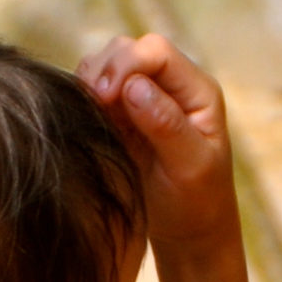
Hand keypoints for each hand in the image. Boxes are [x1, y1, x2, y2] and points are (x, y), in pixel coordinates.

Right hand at [79, 33, 239, 263]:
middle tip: (92, 104)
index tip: (105, 96)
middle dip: (105, 69)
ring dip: (91, 80)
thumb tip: (134, 87)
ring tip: (87, 110)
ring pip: (109, 64)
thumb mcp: (189, 167)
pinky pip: (97, 90)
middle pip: (129, 49)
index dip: (126, 64)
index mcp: (196, 91)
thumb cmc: (197, 202)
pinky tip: (84, 117)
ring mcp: (146, 99)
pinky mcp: (123, 116)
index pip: (156, 51)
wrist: (189, 232)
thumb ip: (166, 124)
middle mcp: (171, 86)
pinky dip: (84, 96)